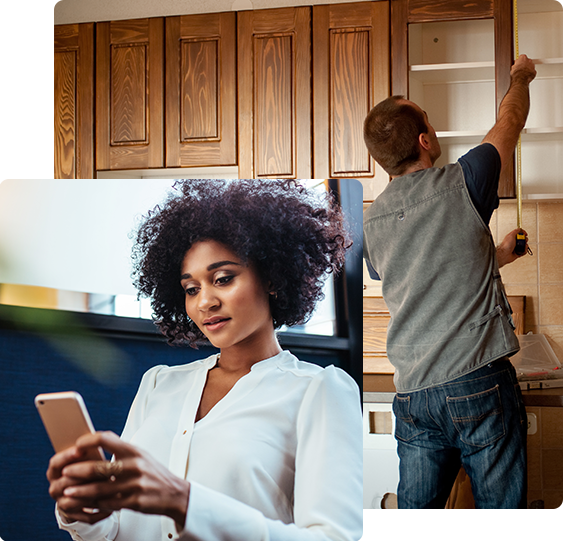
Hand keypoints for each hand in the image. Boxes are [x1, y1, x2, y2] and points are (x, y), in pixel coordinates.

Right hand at [47, 444, 112, 524]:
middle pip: (65, 482)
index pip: (55, 463)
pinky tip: (112, 506)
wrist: (87, 488)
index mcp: (55, 471)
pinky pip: (86, 516)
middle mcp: (55, 488)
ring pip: (73, 501)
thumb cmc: (90, 466)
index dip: (67, 456)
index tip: (80, 450)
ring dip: (90, 495)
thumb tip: (99, 440)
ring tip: (107, 488)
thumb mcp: (87, 457)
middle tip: (98, 470)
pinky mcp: (75, 516)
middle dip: (82, 476)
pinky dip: (99, 511)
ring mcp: (63, 503)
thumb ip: (89, 450)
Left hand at [48, 432, 189, 527]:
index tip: (76, 445)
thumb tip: (97, 440)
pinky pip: (108, 503)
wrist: (174, 492)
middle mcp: (134, 466)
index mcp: (134, 451)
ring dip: (80, 491)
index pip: (107, 439)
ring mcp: (134, 485)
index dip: (89, 441)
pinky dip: (94, 504)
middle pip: (99, 467)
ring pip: (100, 489)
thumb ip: (121, 449)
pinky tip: (85, 503)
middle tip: (65, 472)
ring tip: (67, 491)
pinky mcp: (134, 501)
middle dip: (78, 471)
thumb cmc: (153, 472)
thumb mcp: (141, 455)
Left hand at [497, 228, 529, 267]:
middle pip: (523, 239)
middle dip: (525, 239)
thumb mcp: (511, 235)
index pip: (519, 233)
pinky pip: (524, 251)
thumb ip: (515, 231)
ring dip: (525, 246)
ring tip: (523, 246)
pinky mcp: (518, 252)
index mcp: (512, 237)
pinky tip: (522, 250)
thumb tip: (519, 229)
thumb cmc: (506, 245)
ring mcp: (516, 247)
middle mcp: (514, 242)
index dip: (523, 233)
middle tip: (524, 241)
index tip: (525, 234)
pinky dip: (525, 251)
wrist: (504, 255)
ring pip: (524, 245)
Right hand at [511, 54, 535, 83]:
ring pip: (530, 66)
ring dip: (527, 68)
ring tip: (522, 73)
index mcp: (523, 58)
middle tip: (520, 69)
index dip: (519, 61)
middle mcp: (529, 61)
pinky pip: (532, 71)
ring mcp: (532, 66)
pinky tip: (525, 76)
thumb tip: (515, 65)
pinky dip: (529, 73)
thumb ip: (515, 64)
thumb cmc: (516, 74)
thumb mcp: (512, 68)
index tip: (518, 63)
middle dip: (524, 64)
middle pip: (527, 61)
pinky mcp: (534, 71)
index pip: (521, 57)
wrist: (519, 80)